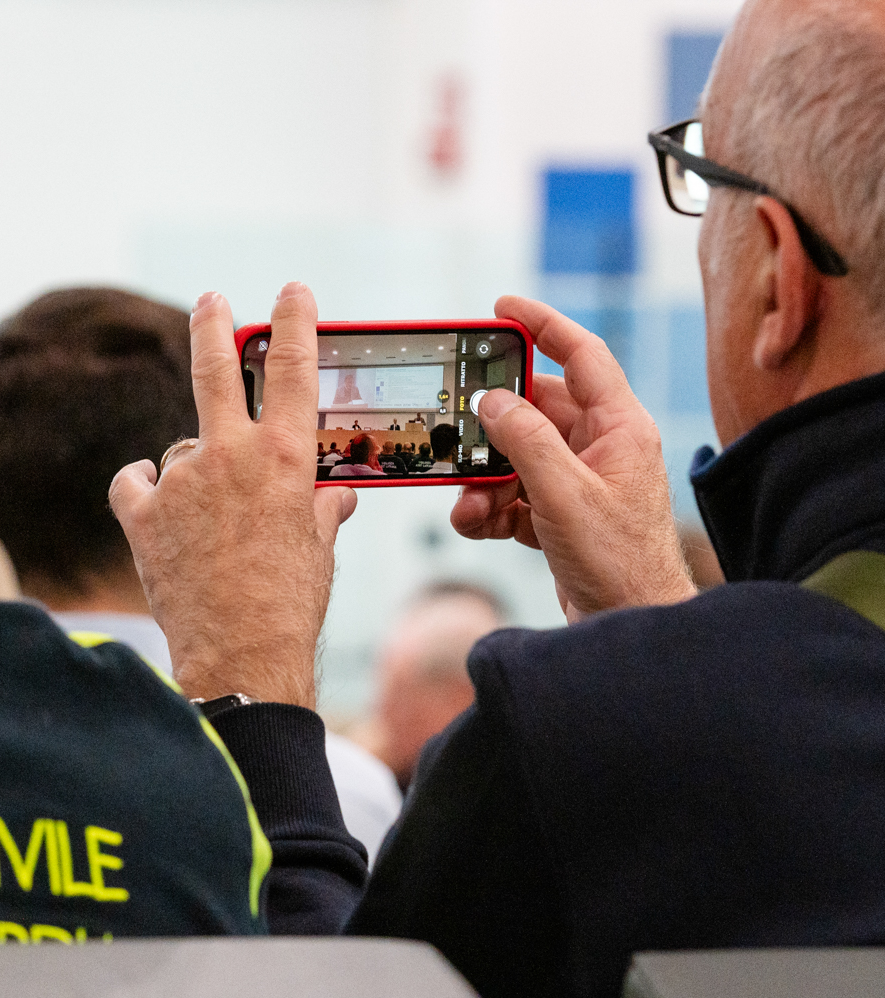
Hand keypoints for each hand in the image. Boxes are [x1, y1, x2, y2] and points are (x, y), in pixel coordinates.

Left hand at [109, 284, 356, 707]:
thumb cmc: (290, 605)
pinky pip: (134, 482)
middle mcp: (230, 457)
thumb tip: (335, 495)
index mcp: (285, 459)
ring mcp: (181, 482)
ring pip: (181, 450)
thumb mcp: (320, 548)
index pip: (294, 369)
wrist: (240, 656)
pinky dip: (143, 489)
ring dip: (194, 471)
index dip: (295, 322)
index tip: (291, 292)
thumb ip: (322, 508)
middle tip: (210, 299)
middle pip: (215, 368)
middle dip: (213, 325)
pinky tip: (154, 505)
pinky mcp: (142, 515)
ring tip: (211, 524)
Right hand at [452, 296, 696, 621]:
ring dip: (484, 478)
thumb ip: (527, 440)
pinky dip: (489, 506)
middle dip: (492, 427)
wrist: (629, 625)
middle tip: (458, 428)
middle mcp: (602, 447)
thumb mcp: (565, 495)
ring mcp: (579, 481)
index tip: (502, 307)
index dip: (543, 325)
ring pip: (516, 455)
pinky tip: (479, 524)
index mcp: (620, 428)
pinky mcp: (559, 513)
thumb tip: (493, 400)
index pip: (582, 355)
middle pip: (535, 410)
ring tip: (470, 502)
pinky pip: (512, 492)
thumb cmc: (620, 564)